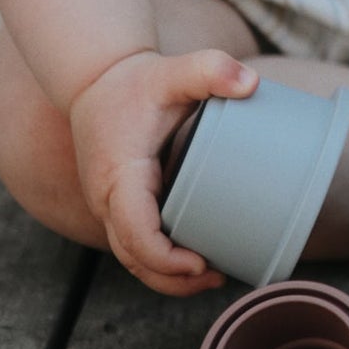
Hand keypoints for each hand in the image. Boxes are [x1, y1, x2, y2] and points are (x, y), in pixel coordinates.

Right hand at [69, 46, 258, 295]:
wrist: (95, 79)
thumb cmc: (136, 80)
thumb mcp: (173, 71)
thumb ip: (209, 69)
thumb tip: (252, 81)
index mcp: (118, 175)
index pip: (134, 232)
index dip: (165, 257)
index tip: (200, 264)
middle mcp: (105, 197)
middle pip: (133, 257)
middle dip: (173, 279)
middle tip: (219, 277)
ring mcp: (107, 205)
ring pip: (131, 257)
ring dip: (166, 277)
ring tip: (212, 276)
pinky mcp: (116, 204)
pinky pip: (134, 244)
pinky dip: (159, 262)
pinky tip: (193, 263)